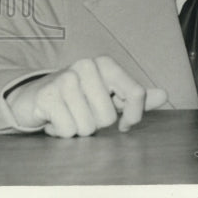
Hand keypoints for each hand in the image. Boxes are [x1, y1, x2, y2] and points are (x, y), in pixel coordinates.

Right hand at [5, 56, 168, 136]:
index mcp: (107, 64)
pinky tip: (55, 119)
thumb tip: (164, 95)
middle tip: (83, 113)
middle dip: (96, 124)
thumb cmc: (78, 98)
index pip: (136, 94)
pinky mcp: (47, 95)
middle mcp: (87, 65)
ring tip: (69, 115)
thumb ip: (135, 97)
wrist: (33, 98)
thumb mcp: (109, 95)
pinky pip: (67, 130)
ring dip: (78, 129)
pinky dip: (61, 132)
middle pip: (108, 117)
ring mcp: (65, 78)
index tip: (125, 124)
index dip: (134, 116)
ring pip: (87, 127)